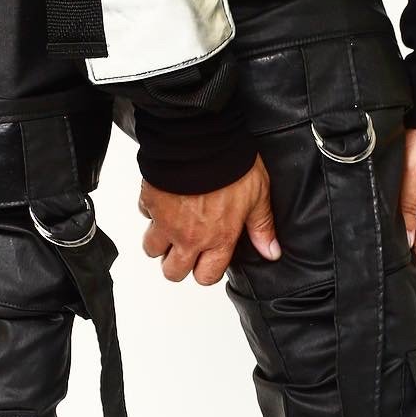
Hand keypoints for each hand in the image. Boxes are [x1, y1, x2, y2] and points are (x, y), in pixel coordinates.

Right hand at [139, 158, 280, 285]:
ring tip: (171, 228)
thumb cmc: (230, 165)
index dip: (206, 271)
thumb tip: (271, 252)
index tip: (208, 259)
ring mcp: (166, 222)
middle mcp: (190, 237)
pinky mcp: (150, 203)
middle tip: (185, 248)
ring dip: (160, 242)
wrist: (200, 140)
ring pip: (152, 249)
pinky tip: (165, 200)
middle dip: (177, 264)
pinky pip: (145, 216)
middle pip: (173, 272)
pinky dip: (152, 211)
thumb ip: (261, 226)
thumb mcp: (258, 195)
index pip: (206, 277)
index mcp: (218, 238)